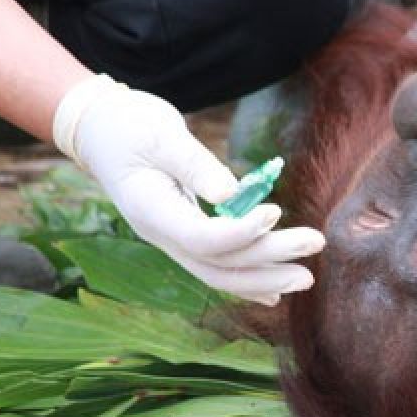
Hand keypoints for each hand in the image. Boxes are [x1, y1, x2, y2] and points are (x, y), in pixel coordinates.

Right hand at [52, 75, 322, 305]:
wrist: (102, 129)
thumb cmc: (129, 125)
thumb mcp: (160, 136)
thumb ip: (195, 164)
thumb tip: (231, 193)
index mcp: (150, 211)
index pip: (201, 238)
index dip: (241, 232)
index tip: (276, 212)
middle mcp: (162, 235)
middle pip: (218, 264)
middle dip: (268, 260)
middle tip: (314, 246)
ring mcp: (172, 239)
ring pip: (220, 273)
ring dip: (265, 277)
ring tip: (306, 276)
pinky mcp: (186, 233)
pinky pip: (217, 266)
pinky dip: (248, 280)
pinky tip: (276, 291)